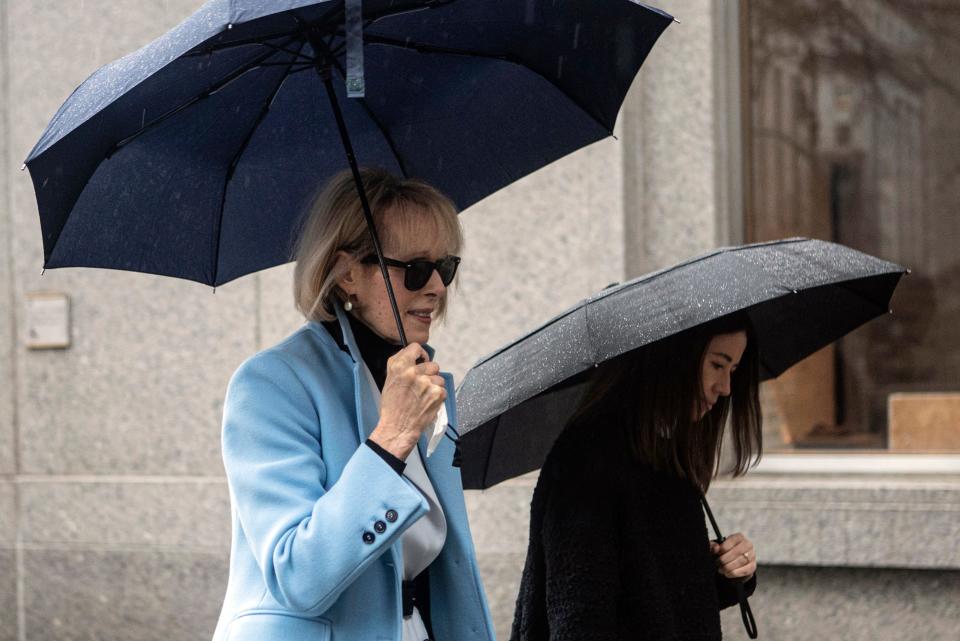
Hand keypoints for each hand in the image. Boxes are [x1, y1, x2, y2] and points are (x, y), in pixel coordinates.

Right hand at [369, 343, 446, 460]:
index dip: (420, 355)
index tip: (421, 361)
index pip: (416, 347)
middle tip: (421, 385)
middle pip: (432, 364)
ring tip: (424, 396)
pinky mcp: (437, 393)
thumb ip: (400, 364)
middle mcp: (413, 372)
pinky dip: (438, 396)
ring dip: (434, 386)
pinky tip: (428, 403)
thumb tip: (413, 354)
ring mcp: (427, 382)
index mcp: (399, 366)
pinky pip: (442, 389)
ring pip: (439, 378)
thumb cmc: (391, 405)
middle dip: (429, 374)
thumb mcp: (389, 380)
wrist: (397, 428)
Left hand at [710, 532, 755, 579]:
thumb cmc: (723, 553)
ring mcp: (752, 556)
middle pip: (738, 551)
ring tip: (721, 569)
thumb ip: (713, 546)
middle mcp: (748, 545)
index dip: (725, 546)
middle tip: (717, 563)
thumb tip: (716, 547)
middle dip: (725, 559)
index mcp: (739, 537)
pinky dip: (734, 573)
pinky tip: (727, 573)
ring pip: (742, 561)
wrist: (730, 563)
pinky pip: (745, 570)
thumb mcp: (716, 548)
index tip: (717, 553)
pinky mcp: (752, 566)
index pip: (734, 539)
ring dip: (729, 567)